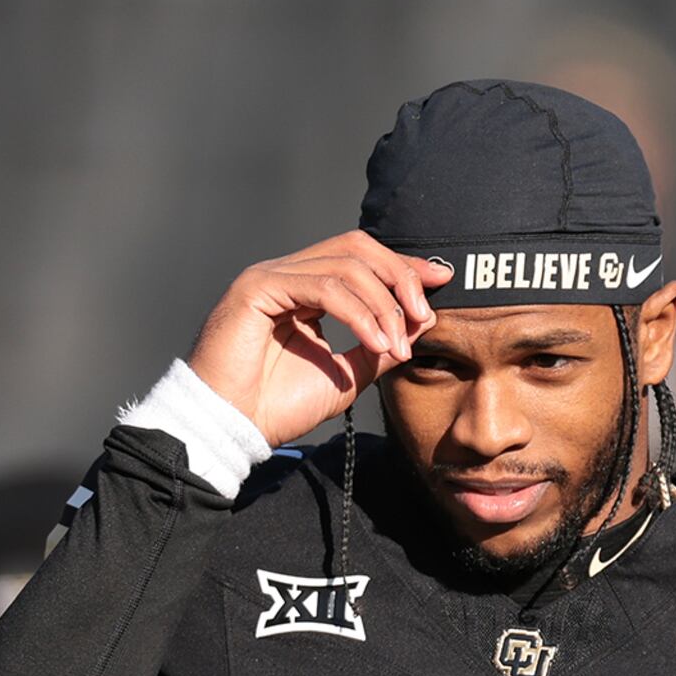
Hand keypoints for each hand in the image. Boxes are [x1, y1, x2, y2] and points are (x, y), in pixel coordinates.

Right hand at [184, 232, 446, 447]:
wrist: (233, 427)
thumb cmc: (278, 405)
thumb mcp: (348, 373)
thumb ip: (381, 346)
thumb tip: (422, 323)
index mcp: (305, 289)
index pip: (361, 257)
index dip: (404, 266)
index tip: (442, 282)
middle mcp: (286, 275)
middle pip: (356, 248)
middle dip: (400, 276)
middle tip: (424, 314)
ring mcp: (269, 277)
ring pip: (345, 266)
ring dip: (384, 304)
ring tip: (397, 344)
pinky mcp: (257, 288)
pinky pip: (324, 287)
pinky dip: (360, 314)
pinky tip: (376, 342)